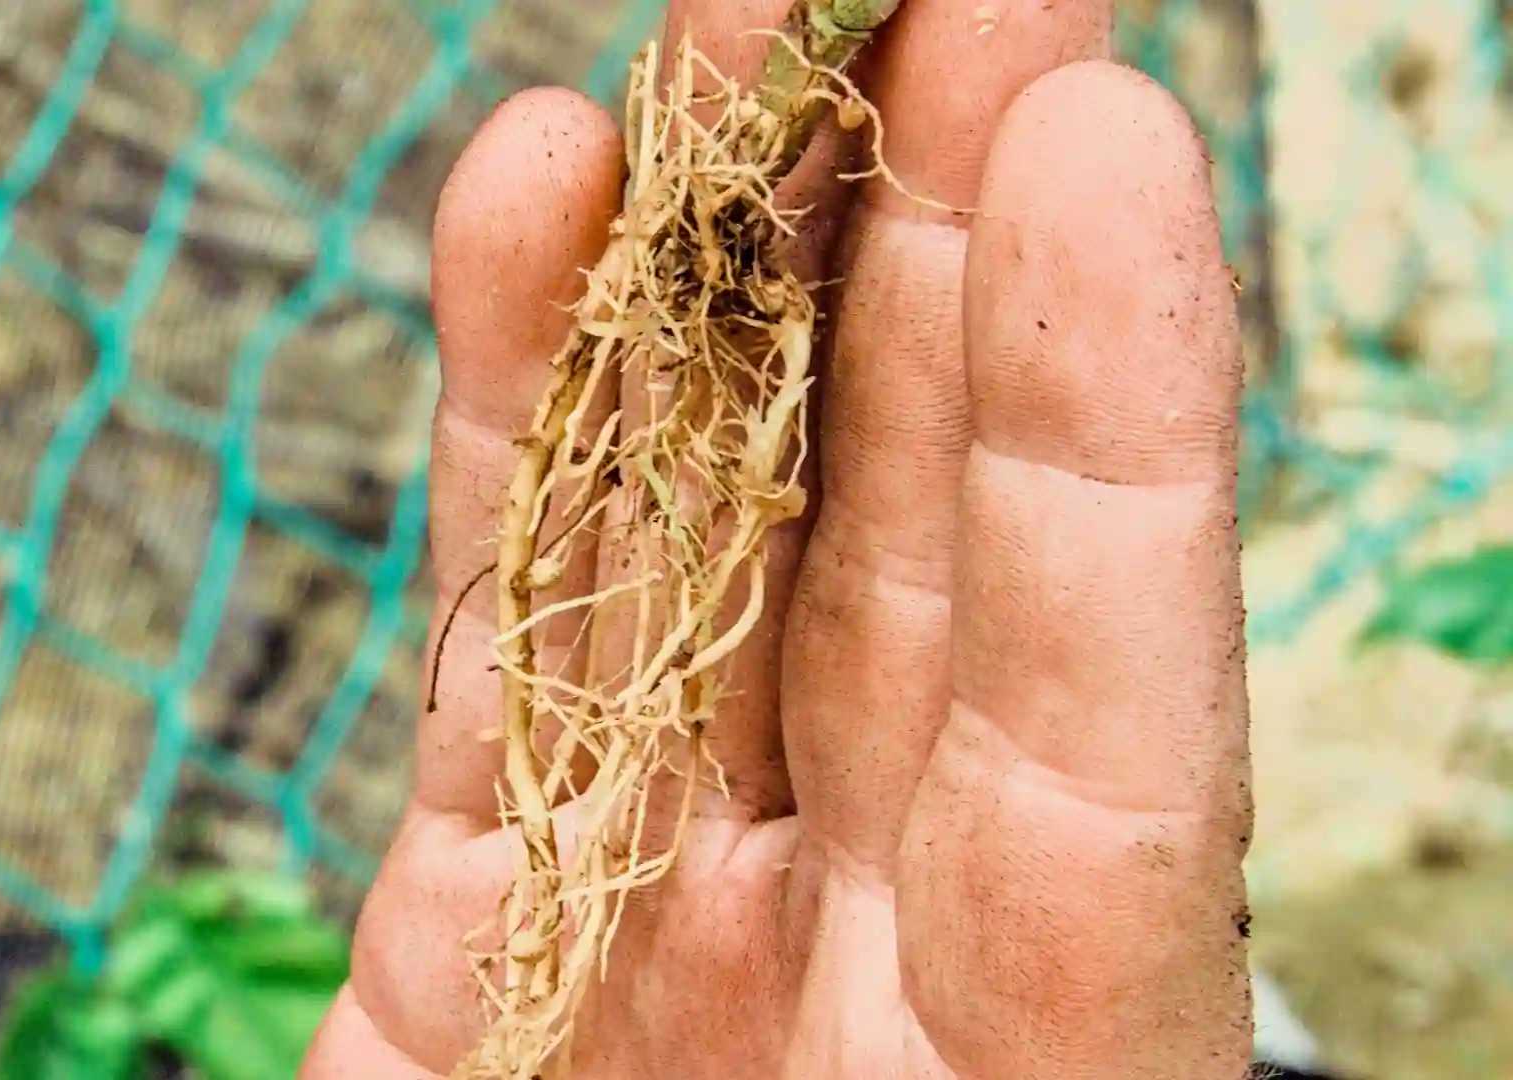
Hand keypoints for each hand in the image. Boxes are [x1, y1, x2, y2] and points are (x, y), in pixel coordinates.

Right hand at [306, 0, 1250, 1074]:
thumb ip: (1004, 1034)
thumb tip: (1051, 761)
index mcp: (1031, 1053)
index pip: (1098, 721)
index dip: (1100, 428)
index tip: (1087, 139)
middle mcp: (863, 940)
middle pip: (910, 542)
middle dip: (922, 246)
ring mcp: (659, 891)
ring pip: (695, 526)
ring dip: (709, 269)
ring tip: (728, 27)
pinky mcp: (481, 900)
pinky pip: (506, 629)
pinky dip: (517, 422)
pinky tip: (540, 211)